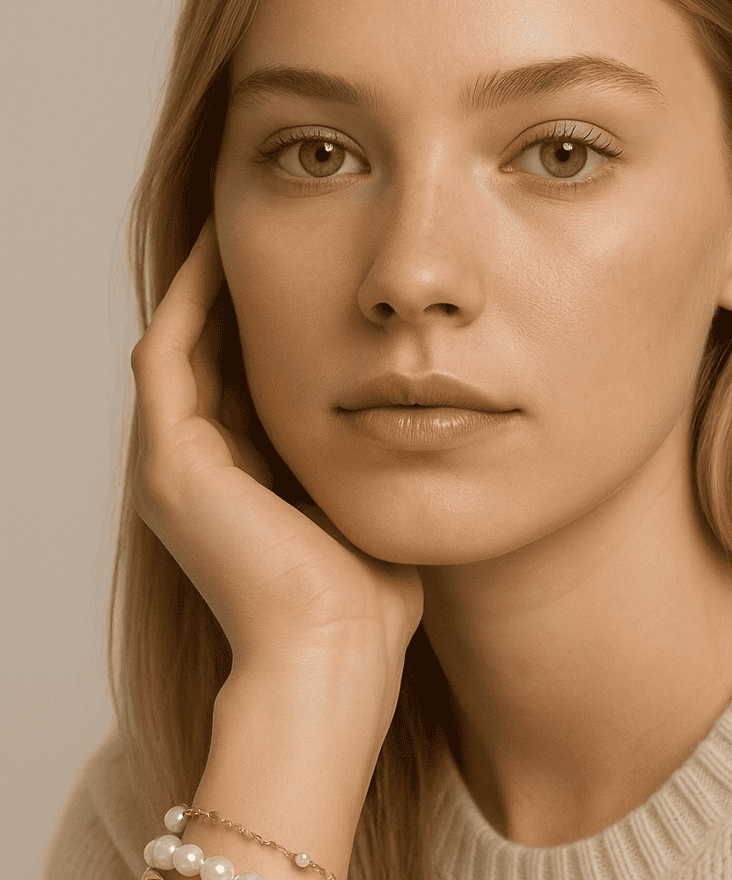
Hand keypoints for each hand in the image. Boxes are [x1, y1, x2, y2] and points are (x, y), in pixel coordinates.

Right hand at [129, 217, 423, 677]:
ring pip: (178, 346)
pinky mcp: (171, 462)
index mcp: (235, 490)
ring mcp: (173, 469)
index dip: (263, 323)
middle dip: (231, 292)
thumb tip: (415, 420)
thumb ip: (367, 464)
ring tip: (234, 222)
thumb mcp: (367, 509)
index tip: (305, 268)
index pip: (239, 383)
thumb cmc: (365, 606)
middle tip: (261, 227)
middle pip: (204, 356)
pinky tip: (218, 252)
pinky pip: (168, 355)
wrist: (335, 657)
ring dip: (203, 284)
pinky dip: (188, 299)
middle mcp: (193, 475)